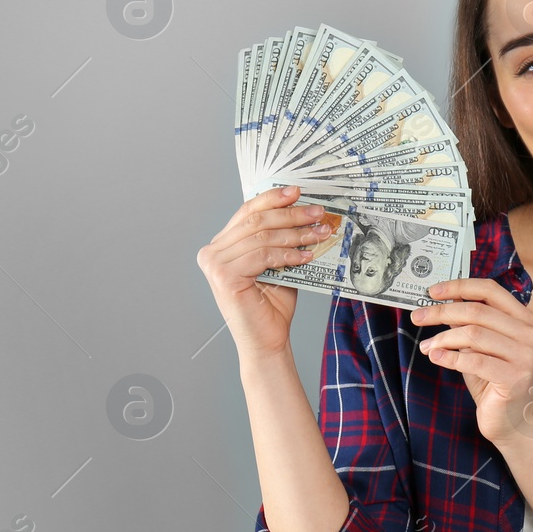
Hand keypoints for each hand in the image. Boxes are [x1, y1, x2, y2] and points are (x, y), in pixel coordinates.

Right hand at [196, 185, 335, 357]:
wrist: (267, 340)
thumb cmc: (272, 304)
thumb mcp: (278, 263)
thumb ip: (281, 239)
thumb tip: (305, 210)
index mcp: (221, 245)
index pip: (247, 211)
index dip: (273, 198)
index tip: (297, 191)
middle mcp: (212, 252)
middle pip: (256, 220)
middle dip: (291, 214)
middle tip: (317, 213)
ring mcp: (214, 264)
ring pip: (262, 236)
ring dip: (296, 233)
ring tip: (320, 233)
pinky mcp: (224, 277)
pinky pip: (263, 256)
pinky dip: (288, 253)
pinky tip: (307, 255)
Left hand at [410, 278, 532, 446]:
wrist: (513, 419)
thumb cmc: (494, 380)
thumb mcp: (479, 346)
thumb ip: (467, 324)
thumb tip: (441, 302)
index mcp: (522, 318)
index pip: (489, 290)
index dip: (459, 286)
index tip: (432, 291)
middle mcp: (527, 333)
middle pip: (477, 311)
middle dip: (442, 312)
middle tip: (418, 317)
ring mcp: (524, 355)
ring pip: (473, 334)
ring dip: (443, 338)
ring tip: (427, 347)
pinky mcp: (514, 377)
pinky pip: (475, 361)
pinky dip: (450, 357)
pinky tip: (436, 358)